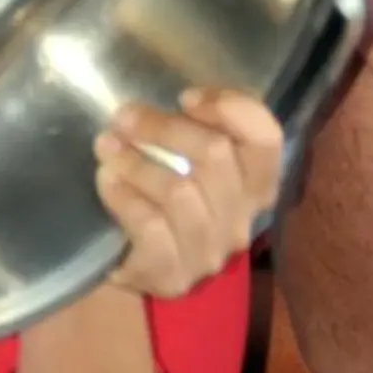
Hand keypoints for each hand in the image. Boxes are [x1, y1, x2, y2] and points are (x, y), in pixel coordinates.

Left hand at [94, 88, 282, 297]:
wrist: (131, 265)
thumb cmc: (159, 200)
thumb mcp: (184, 162)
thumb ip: (192, 132)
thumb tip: (170, 98)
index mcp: (253, 185)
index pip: (266, 139)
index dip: (231, 109)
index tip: (185, 97)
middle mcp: (239, 219)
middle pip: (215, 155)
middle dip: (162, 128)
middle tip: (123, 116)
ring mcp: (208, 252)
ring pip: (180, 191)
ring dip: (136, 162)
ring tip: (106, 146)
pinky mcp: (172, 275)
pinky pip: (151, 225)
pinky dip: (124, 196)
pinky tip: (107, 181)